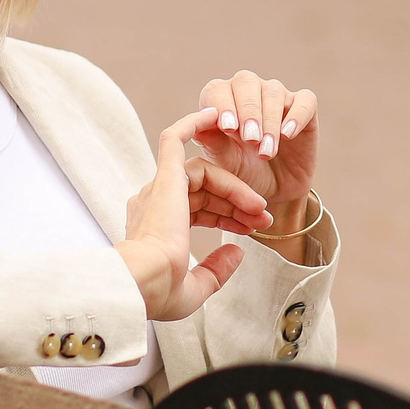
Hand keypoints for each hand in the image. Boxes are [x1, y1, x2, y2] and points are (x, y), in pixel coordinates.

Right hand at [120, 108, 269, 319]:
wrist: (143, 281)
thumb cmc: (159, 293)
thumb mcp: (194, 289)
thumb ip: (216, 271)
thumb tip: (237, 252)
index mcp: (155, 229)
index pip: (198, 211)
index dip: (228, 217)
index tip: (253, 229)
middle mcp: (153, 205)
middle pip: (204, 191)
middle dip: (238, 203)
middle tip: (265, 218)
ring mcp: (157, 189)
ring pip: (203, 173)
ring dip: (236, 188)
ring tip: (261, 207)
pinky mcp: (164, 176)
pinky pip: (175, 138)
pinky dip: (195, 124)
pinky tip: (217, 116)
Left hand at [195, 71, 319, 223]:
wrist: (276, 191)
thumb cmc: (244, 173)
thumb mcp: (226, 164)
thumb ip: (213, 144)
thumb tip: (198, 126)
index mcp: (221, 100)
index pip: (217, 90)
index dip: (222, 105)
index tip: (228, 127)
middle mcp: (248, 91)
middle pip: (246, 82)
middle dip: (248, 111)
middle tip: (251, 140)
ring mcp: (278, 97)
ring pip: (273, 92)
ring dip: (269, 122)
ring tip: (266, 152)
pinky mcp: (304, 108)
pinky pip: (305, 101)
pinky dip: (297, 115)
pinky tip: (288, 135)